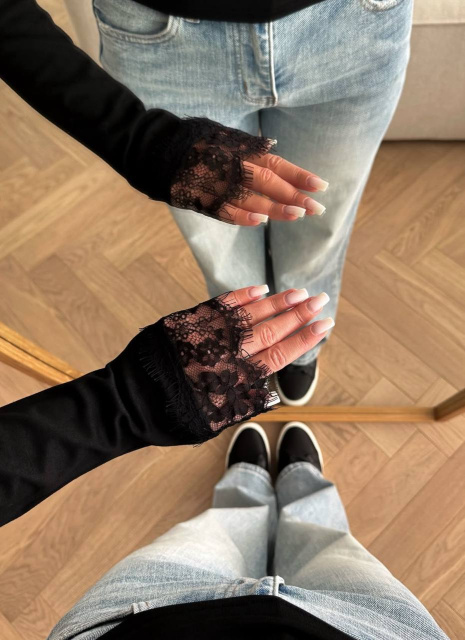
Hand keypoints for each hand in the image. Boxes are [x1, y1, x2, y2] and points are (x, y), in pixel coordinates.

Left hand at [139, 284, 332, 441]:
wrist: (132, 400)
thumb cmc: (173, 417)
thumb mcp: (215, 421)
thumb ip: (243, 402)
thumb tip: (267, 389)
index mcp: (239, 378)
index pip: (281, 353)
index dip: (304, 339)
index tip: (325, 324)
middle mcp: (230, 352)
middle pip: (272, 328)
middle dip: (299, 314)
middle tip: (321, 299)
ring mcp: (212, 333)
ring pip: (252, 313)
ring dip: (278, 302)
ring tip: (299, 292)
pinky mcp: (192, 320)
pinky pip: (223, 304)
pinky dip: (243, 296)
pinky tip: (261, 288)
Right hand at [169, 116, 327, 225]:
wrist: (158, 148)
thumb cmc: (195, 140)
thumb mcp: (225, 135)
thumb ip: (248, 146)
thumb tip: (273, 148)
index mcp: (242, 150)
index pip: (278, 165)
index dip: (300, 176)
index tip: (321, 186)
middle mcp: (234, 167)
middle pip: (271, 184)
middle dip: (296, 196)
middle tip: (317, 208)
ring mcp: (219, 185)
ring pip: (253, 200)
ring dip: (276, 210)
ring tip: (297, 215)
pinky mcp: (204, 199)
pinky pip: (226, 211)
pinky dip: (243, 217)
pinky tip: (260, 223)